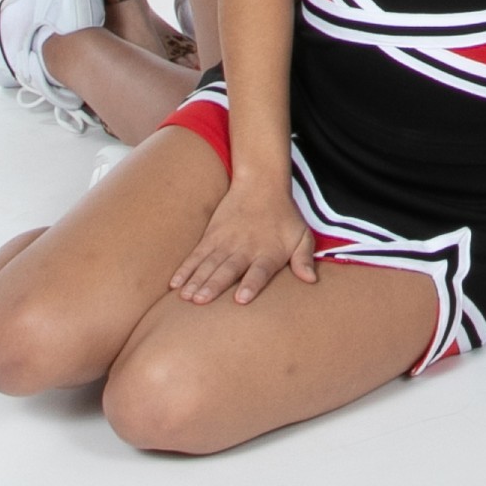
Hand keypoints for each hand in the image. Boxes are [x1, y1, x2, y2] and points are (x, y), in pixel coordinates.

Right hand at [169, 174, 313, 306]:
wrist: (262, 185)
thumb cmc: (284, 217)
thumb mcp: (302, 235)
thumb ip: (304, 258)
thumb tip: (311, 279)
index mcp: (268, 253)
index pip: (259, 271)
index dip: (250, 285)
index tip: (240, 299)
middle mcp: (245, 249)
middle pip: (228, 269)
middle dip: (213, 285)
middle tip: (200, 301)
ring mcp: (225, 242)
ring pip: (208, 264)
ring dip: (196, 280)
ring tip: (185, 296)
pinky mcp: (211, 237)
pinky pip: (196, 255)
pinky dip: (185, 269)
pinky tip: (174, 284)